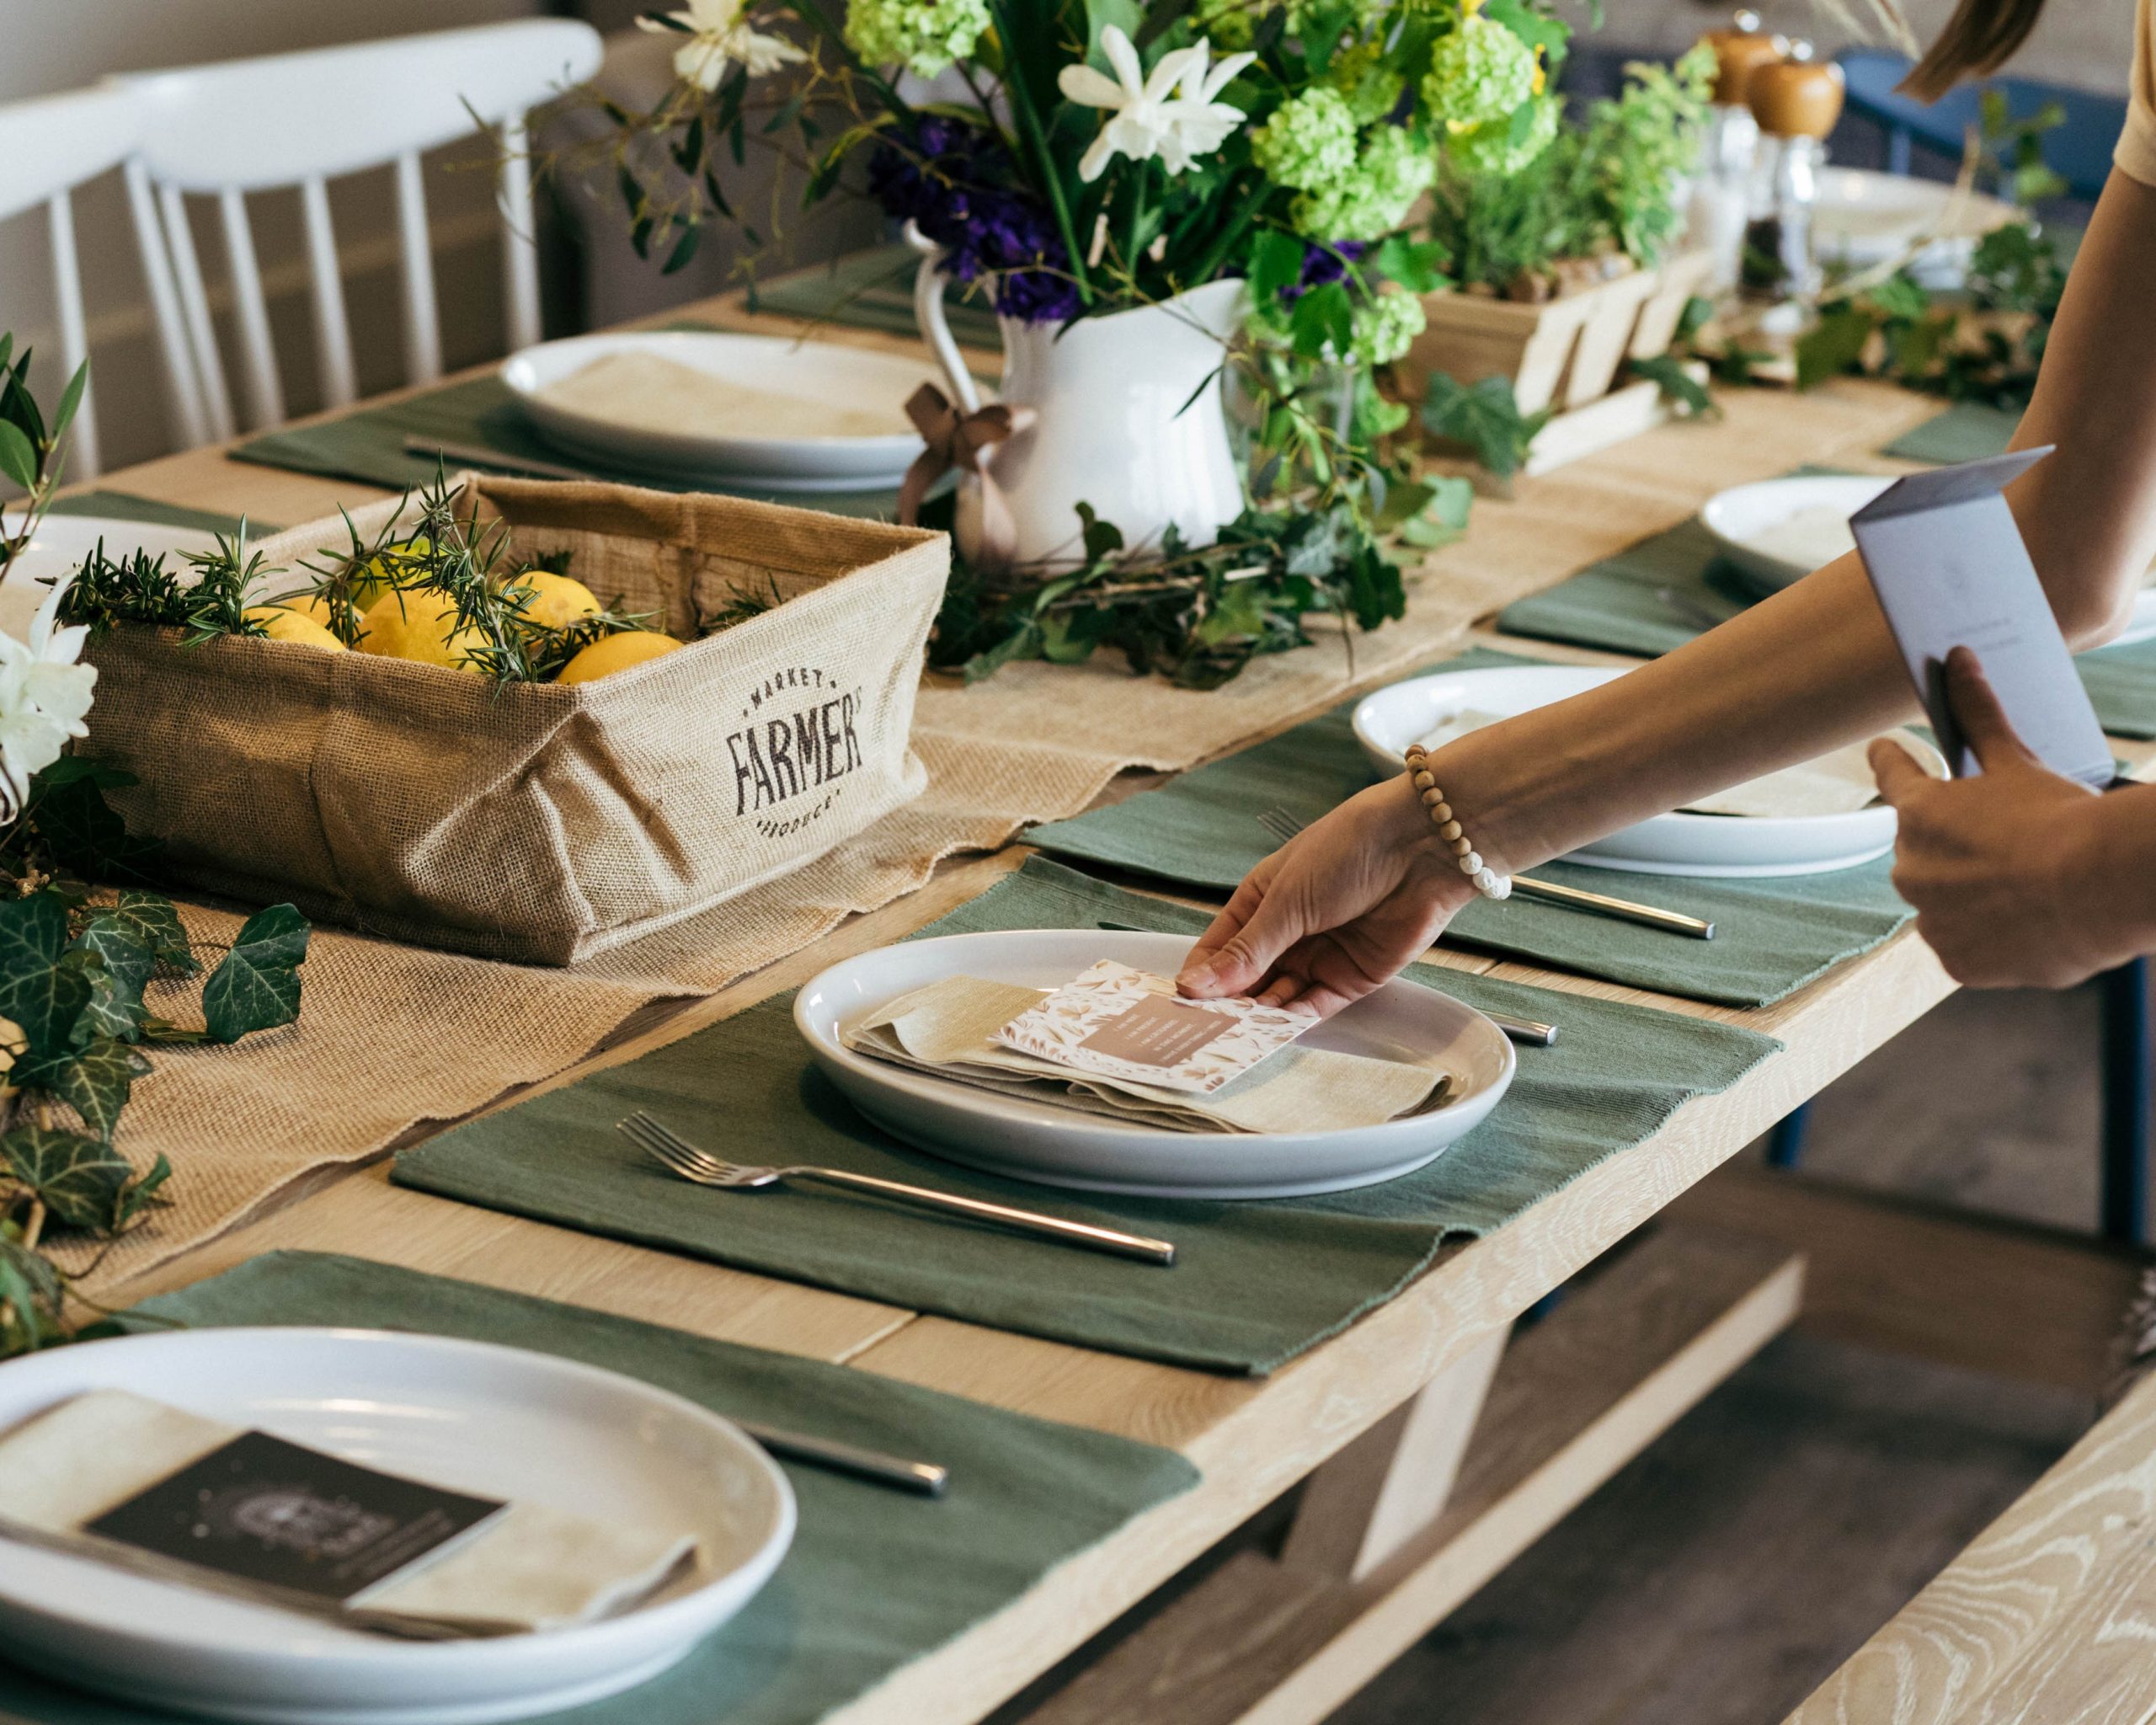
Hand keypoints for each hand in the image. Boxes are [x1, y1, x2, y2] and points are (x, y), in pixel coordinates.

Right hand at [1174, 776, 1478, 1016]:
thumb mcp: (1286, 899)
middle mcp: (1287, 932)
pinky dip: (1293, 1022)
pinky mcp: (1352, 978)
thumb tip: (1197, 984)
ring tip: (1233, 1037)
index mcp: (1262, 901)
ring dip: (1257, 1017)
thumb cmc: (1348, 850)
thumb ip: (1247, 950)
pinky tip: (1271, 1032)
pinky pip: (1314, 1007)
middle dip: (1227, 1004)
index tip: (1180, 1003)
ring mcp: (1319, 956)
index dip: (1201, 975)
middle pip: (1246, 979)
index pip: (1219, 948)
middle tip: (1202, 1032)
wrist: (1422, 847)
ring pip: (1277, 998)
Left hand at [1869, 646, 2114, 988]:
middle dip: (1954, 844)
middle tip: (2001, 840)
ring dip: (1970, 894)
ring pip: (1943, 902)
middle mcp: (1909, 869)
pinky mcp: (1957, 961)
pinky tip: (2022, 924)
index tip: (1883, 749)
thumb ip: (1979, 715)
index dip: (1891, 759)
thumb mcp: (2016, 761)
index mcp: (1917, 814)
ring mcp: (1931, 919)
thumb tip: (1957, 659)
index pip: (1892, 774)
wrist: (2097, 888)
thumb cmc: (2057, 818)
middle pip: (1922, 849)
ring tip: (2021, 886)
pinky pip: (1966, 946)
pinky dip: (1989, 937)